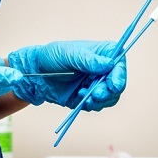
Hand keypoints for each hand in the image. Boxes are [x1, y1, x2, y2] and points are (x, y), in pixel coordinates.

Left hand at [7, 40, 126, 109]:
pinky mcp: (90, 96)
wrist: (37, 75)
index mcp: (102, 53)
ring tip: (85, 97)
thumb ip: (89, 60)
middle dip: (108, 91)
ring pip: (111, 97)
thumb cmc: (51, 57)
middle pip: (118, 83)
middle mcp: (103, 69)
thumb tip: (109, 64)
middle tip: (96, 94)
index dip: (120, 74)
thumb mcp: (69, 54)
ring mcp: (97, 83)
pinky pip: (99, 105)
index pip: (119, 62)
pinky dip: (92, 104)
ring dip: (100, 100)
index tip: (113, 85)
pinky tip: (81, 98)